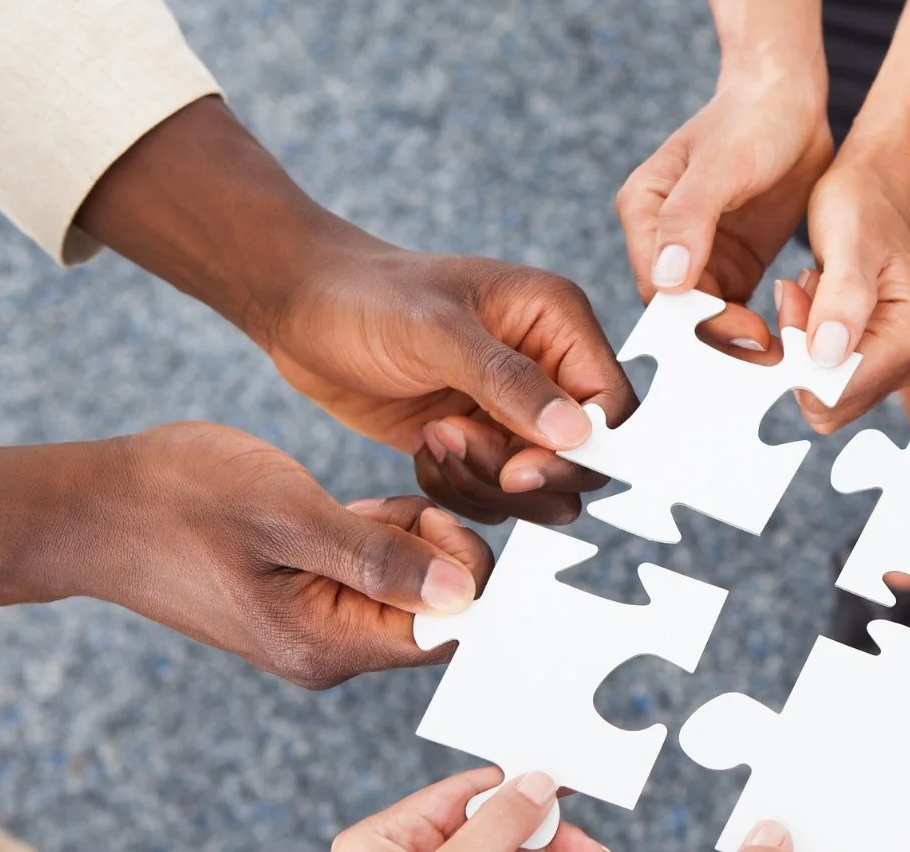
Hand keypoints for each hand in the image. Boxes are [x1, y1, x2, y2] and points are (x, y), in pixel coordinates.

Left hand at [77, 98, 629, 526]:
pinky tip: (422, 449)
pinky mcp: (476, 441)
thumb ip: (508, 382)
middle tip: (455, 441)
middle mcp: (547, 367)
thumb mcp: (436, 332)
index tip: (517, 465)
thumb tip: (577, 432)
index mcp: (557, 322)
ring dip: (484, 482)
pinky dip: (457, 490)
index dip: (579, 451)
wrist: (297, 307)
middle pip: (581, 460)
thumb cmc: (363, 297)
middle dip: (520, 470)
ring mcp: (511, 410)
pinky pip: (493, 495)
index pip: (612, 408)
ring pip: (537, 489)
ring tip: (433, 438)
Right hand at [97, 422, 501, 687]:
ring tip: (345, 502)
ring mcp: (313, 625)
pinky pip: (366, 568)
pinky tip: (334, 505)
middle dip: (429, 546)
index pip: (447, 632)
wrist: (89, 507)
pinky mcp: (300, 596)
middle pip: (432, 608)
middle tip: (379, 502)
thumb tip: (465, 592)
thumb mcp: (288, 515)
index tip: (429, 516)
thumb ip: (380, 557)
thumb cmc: (177, 500)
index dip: (462, 571)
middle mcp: (327, 650)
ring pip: (402, 581)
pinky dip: (368, 530)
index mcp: (328, 647)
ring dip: (397, 533)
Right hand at [617, 68, 835, 352]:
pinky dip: (758, 330)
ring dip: (740, 342)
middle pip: (683, 312)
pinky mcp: (734, 263)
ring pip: (710, 318)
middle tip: (767, 359)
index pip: (659, 289)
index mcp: (644, 213)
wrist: (792, 98)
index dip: (696, 320)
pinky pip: (738, 310)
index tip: (745, 334)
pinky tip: (786, 344)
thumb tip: (666, 280)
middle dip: (720, 339)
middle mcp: (664, 240)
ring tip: (779, 358)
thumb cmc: (751, 118)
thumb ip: (688, 219)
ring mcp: (700, 255)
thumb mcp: (720, 165)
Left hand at [789, 162, 909, 430]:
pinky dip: (811, 348)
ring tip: (813, 293)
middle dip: (802, 355)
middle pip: (834, 402)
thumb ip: (842, 299)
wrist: (878, 188)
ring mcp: (902, 362)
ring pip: (828, 394)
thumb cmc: (863, 204)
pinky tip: (819, 306)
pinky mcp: (885, 360)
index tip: (794, 296)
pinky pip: (831, 380)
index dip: (800, 357)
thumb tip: (827, 356)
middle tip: (801, 293)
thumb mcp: (848, 240)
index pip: (840, 389)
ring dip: (804, 349)